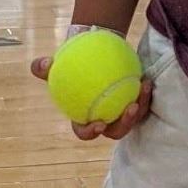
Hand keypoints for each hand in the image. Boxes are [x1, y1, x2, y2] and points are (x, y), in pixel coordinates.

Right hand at [30, 55, 152, 141]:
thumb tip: (43, 65)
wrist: (95, 54)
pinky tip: (145, 80)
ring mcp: (121, 113)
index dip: (91, 132)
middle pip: (115, 131)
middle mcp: (105, 119)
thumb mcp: (58, 64)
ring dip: (139, 108)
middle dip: (124, 124)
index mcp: (84, 118)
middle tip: (129, 108)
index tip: (99, 123)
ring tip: (141, 89)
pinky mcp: (135, 102)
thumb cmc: (74, 63)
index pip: (85, 133)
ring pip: (133, 118)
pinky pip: (142, 103)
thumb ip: (46, 67)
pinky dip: (144, 94)